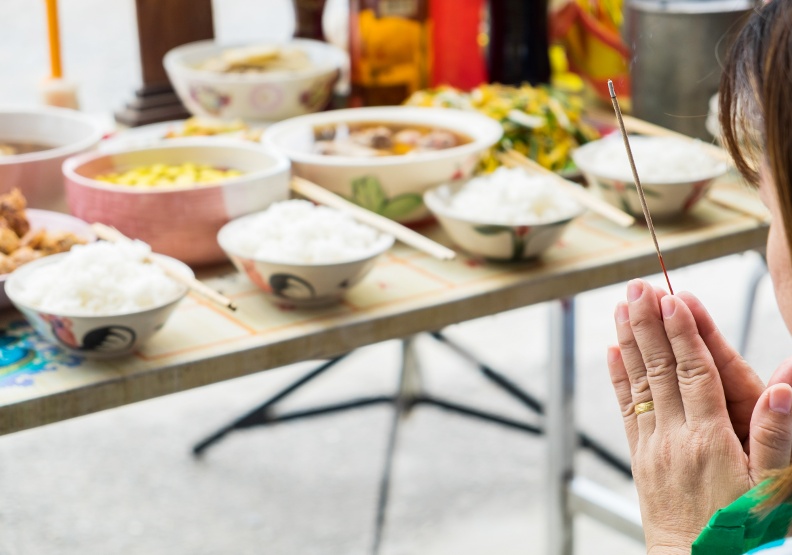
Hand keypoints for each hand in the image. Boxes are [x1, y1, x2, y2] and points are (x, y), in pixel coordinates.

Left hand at [607, 279, 791, 553]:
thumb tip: (781, 391)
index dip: (682, 332)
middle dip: (649, 323)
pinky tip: (612, 351)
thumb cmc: (739, 531)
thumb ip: (773, 438)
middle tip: (638, 287)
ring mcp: (652, 443)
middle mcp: (673, 434)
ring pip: (638, 380)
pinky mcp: (640, 455)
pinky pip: (626, 406)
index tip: (671, 298)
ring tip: (621, 306)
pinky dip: (618, 375)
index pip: (693, 372)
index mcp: (708, 437)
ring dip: (630, 340)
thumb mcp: (770, 489)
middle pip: (659, 367)